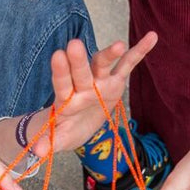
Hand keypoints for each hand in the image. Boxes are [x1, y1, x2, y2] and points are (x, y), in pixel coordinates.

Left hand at [28, 32, 158, 156]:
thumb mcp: (58, 138)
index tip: (58, 55)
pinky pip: (128, 64)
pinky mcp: (115, 81)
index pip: (62, 84)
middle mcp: (82, 85)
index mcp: (67, 98)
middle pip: (81, 71)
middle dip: (79, 60)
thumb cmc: (65, 129)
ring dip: (110, 54)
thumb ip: (48, 142)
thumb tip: (36, 152)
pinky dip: (139, 51)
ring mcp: (99, 81)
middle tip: (75, 44)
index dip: (60, 71)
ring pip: (103, 64)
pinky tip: (152, 37)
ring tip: (120, 46)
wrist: (77, 124)